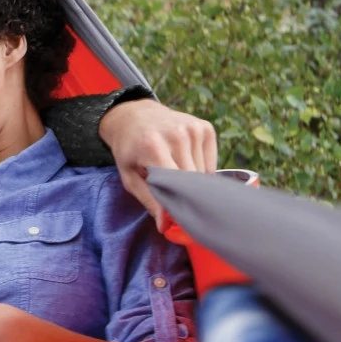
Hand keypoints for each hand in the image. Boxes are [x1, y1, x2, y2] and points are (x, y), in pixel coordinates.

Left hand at [98, 98, 217, 230]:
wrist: (134, 116)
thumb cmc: (130, 150)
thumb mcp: (129, 176)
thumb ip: (149, 200)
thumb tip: (165, 225)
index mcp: (153, 147)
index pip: (175, 184)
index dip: (177, 203)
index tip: (177, 217)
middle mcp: (177, 135)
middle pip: (192, 181)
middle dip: (186, 195)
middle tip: (175, 198)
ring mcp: (193, 129)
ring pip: (203, 173)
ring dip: (192, 181)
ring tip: (175, 173)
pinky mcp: (205, 128)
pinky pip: (211, 162)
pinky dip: (200, 169)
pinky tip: (184, 161)